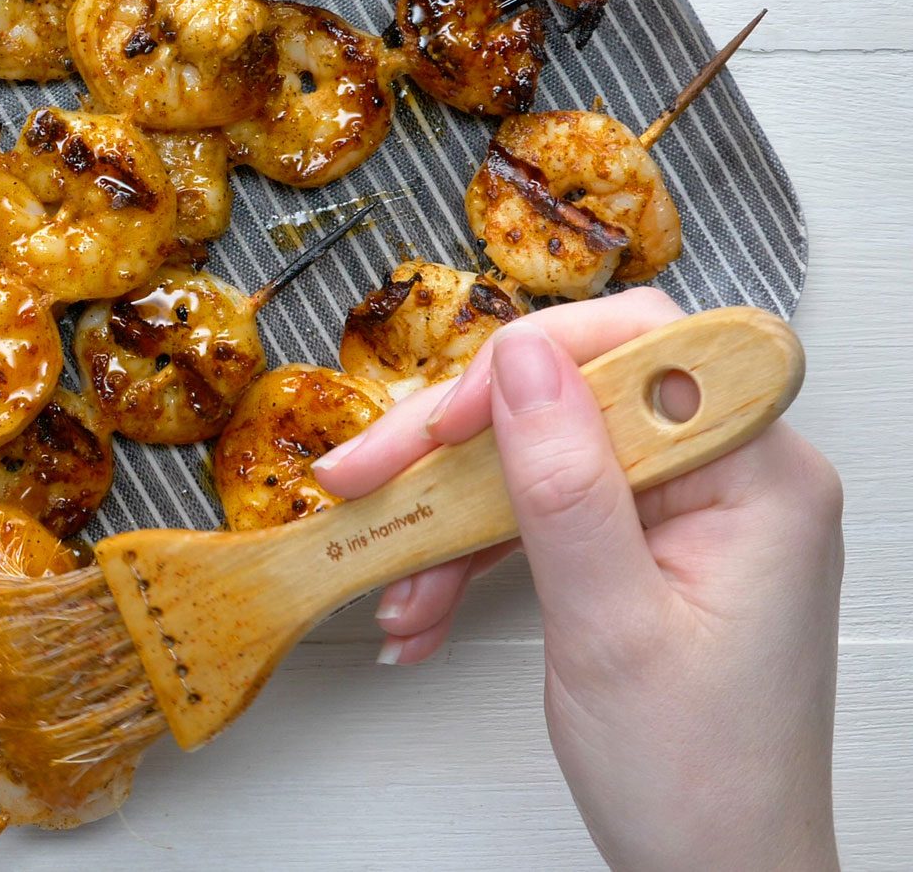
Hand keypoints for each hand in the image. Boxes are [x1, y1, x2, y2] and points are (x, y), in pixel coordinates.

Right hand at [313, 290, 842, 871]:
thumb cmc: (699, 778)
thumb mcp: (611, 627)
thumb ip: (563, 483)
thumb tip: (522, 359)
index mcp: (758, 476)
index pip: (641, 347)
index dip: (531, 363)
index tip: (443, 421)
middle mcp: (731, 475)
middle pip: (574, 397)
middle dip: (460, 446)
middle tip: (368, 477)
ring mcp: (687, 512)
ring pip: (542, 456)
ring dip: (453, 515)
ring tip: (395, 581)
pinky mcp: (647, 546)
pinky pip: (543, 512)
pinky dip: (475, 555)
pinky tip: (424, 605)